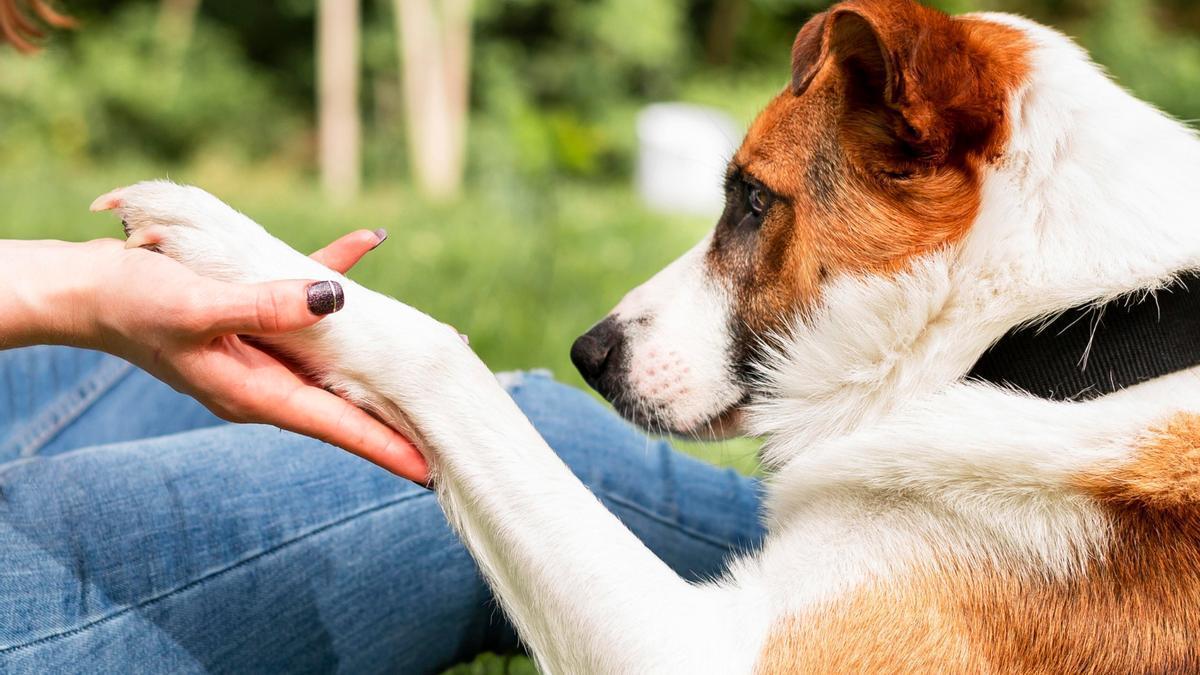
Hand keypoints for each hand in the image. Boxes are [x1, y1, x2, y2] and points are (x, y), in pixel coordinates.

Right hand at [2, 230, 429, 483]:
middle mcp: (264, 379)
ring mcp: (260, 351)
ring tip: (428, 345)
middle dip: (392, 408)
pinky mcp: (252, 316)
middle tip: (447, 415)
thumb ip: (266, 305)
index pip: (334, 426)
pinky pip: (303, 297)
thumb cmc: (131, 304)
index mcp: (253, 393)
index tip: (427, 467)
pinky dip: (332, 274)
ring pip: (332, 352)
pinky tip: (365, 244)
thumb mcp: (198, 307)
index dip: (383, 445)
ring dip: (377, 346)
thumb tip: (336, 299)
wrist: (83, 289)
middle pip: (342, 399)